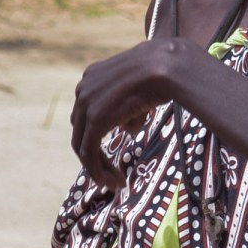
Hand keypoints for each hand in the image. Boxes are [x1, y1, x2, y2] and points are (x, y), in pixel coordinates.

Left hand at [71, 37, 191, 185]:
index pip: (87, 113)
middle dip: (95, 155)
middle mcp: (83, 88)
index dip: (96, 135)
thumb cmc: (162, 73)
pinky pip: (88, 151)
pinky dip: (96, 170)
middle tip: (112, 174)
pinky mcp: (94, 119)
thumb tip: (128, 127)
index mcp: (92, 76)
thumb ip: (129, 109)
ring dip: (96, 167)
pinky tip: (108, 182)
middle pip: (82, 129)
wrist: (165, 65)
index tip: (110, 151)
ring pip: (83, 144)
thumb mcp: (140, 89)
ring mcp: (86, 103)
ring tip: (114, 182)